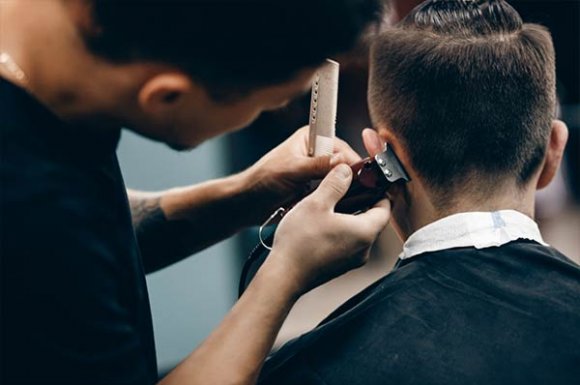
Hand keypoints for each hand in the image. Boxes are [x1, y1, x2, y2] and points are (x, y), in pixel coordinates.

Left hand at [239, 126, 360, 223]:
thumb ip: (316, 165)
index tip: (362, 176)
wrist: (248, 203)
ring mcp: (318, 171)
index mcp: (311, 137)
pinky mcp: (316, 188)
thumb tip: (341, 161)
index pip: (341, 147)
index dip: (351, 161)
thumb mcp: (291, 170)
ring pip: (341, 180)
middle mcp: (317, 152)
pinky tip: (340, 207)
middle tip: (361, 192)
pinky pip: (334, 192)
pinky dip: (336, 199)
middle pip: (344, 164)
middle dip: (350, 178)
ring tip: (349, 201)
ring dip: (343, 190)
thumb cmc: (262, 180)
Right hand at [264, 164, 390, 294]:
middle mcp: (363, 249)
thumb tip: (346, 171)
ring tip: (331, 202)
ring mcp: (351, 260)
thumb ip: (335, 183)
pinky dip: (340, 230)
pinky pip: (347, 243)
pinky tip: (322, 222)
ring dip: (349, 216)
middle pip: (372, 219)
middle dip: (362, 201)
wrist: (283, 277)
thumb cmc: (300, 243)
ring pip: (358, 231)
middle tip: (349, 186)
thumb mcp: (317, 203)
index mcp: (365, 232)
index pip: (385, 209)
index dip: (381, 192)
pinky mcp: (338, 266)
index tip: (372, 181)